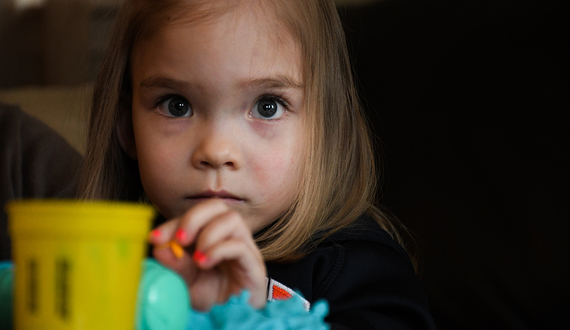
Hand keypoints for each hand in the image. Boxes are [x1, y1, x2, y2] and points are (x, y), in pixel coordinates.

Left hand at [148, 199, 266, 310]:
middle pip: (216, 206)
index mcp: (212, 234)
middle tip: (180, 239)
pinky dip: (218, 250)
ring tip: (197, 258)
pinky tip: (205, 263)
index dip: (173, 222)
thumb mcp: (188, 282)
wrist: (236, 316)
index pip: (195, 215)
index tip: (155, 238)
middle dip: (193, 218)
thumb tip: (160, 247)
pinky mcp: (254, 263)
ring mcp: (245, 247)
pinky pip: (239, 245)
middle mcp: (230, 235)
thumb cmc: (214, 296)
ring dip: (208, 234)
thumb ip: (176, 266)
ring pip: (232, 219)